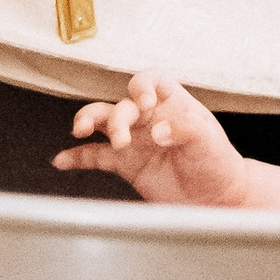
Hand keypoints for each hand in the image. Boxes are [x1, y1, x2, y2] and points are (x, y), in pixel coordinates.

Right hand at [54, 72, 250, 205]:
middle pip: (122, 105)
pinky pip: (96, 156)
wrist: (215, 199)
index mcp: (172, 104)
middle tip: (122, 139)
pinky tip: (62, 160)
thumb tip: (157, 130)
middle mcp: (149, 118)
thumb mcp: (208, 141)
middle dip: (117, 119)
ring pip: (103, 121)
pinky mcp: (125, 164)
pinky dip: (77, 158)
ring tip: (80, 131)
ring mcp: (135, 139)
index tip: (144, 102)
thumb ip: (184, 128)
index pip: (151, 80)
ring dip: (89, 121)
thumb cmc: (217, 163)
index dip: (143, 86)